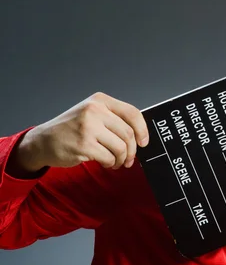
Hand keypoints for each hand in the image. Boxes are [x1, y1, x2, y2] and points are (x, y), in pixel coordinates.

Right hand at [12, 92, 148, 172]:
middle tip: (129, 159)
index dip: (142, 130)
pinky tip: (105, 163)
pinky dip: (111, 163)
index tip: (144, 142)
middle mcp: (95, 111)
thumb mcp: (91, 113)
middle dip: (132, 150)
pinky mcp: (84, 145)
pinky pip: (109, 157)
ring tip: (116, 162)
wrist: (43, 141)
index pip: (132, 113)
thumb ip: (113, 118)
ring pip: (120, 147)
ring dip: (122, 159)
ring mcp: (89, 127)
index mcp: (100, 101)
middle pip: (128, 133)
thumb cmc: (71, 129)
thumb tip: (139, 135)